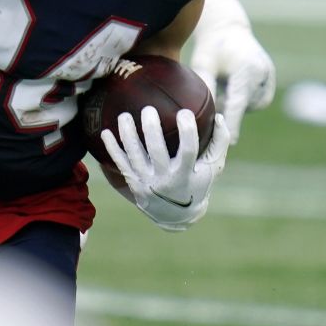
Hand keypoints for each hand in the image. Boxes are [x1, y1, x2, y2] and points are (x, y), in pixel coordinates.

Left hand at [101, 107, 229, 231]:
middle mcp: (164, 179)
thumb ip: (219, 143)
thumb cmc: (196, 184)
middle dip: (151, 129)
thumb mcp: (213, 168)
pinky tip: (105, 132)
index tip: (184, 112)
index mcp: (186, 174)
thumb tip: (221, 116)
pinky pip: (120, 162)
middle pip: (156, 151)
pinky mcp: (132, 181)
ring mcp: (146, 181)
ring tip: (124, 115)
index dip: (187, 131)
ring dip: (127, 134)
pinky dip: (112, 148)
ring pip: (134, 155)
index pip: (188, 150)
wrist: (175, 215)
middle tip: (148, 110)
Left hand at [189, 26, 274, 144]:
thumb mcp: (203, 64)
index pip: (238, 104)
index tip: (230, 143)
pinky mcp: (270, 81)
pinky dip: (243, 98)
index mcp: (246, 69)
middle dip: (228, 110)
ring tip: (221, 83)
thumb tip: (198, 114)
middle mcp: (262, 74)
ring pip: (250, 105)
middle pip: (244, 106)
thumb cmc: (211, 47)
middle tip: (211, 97)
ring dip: (235, 102)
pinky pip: (256, 100)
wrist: (227, 29)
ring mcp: (269, 77)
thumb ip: (205, 87)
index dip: (233, 123)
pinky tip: (231, 84)